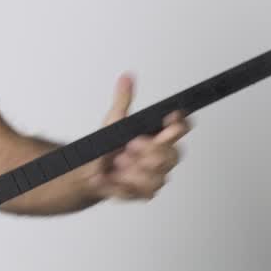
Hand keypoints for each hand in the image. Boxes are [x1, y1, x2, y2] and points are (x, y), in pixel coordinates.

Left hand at [86, 72, 190, 201]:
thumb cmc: (107, 147)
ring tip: (118, 162)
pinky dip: (122, 184)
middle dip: (150, 150)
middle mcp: (162, 156)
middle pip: (172, 155)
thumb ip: (123, 100)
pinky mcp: (144, 192)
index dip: (179, 123)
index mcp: (159, 136)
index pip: (180, 128)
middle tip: (130, 145)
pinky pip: (140, 191)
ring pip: (157, 175)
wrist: (90, 173)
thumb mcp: (113, 120)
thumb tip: (126, 77)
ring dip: (134, 169)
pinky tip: (111, 176)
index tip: (170, 117)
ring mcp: (156, 176)